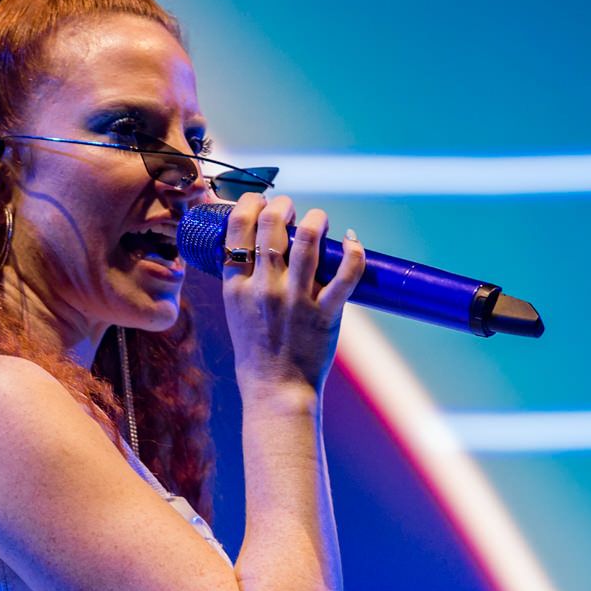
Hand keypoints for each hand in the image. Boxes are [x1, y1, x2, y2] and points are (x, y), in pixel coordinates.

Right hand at [220, 193, 365, 394]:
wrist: (275, 390)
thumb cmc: (256, 352)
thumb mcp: (236, 311)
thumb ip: (243, 279)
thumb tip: (254, 245)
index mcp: (236, 286)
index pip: (237, 228)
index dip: (250, 203)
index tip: (261, 201)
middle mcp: (264, 288)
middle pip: (272, 224)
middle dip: (284, 204)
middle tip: (292, 209)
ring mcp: (296, 300)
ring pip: (308, 240)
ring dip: (316, 219)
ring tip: (319, 220)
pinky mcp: (326, 313)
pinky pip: (347, 274)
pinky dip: (354, 252)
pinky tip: (352, 241)